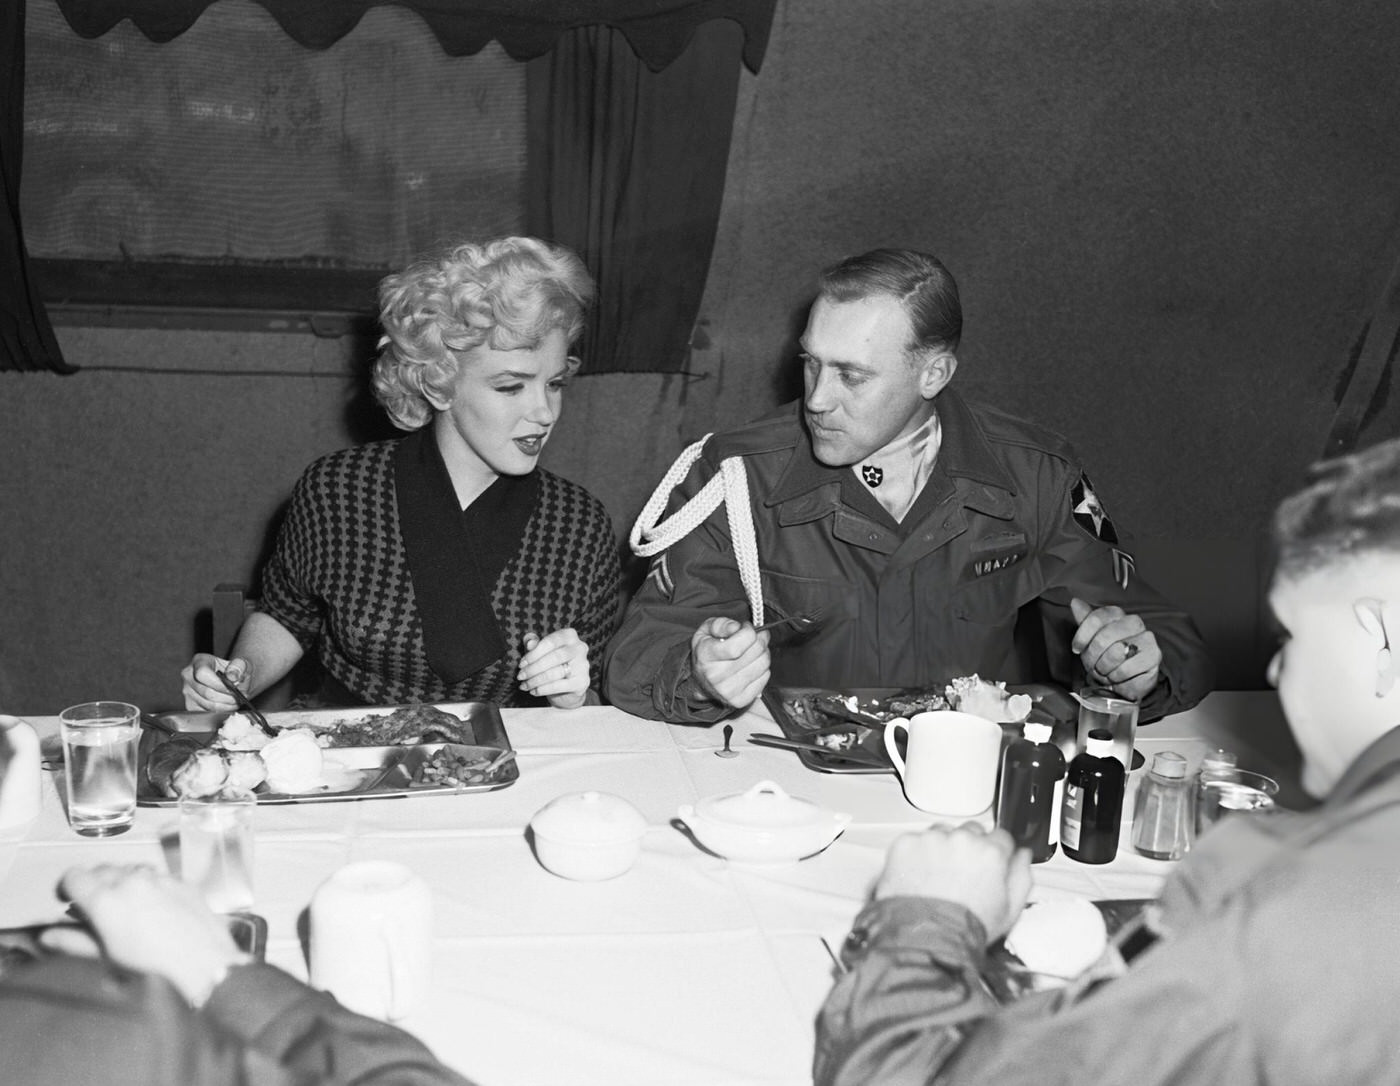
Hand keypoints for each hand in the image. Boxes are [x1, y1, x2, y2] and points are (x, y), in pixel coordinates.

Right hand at [43, 865, 244, 1005]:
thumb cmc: (153, 970)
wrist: (204, 968)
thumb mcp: (106, 958)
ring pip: (130, 869)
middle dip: (94, 885)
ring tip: (125, 909)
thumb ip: (75, 942)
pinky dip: (148, 886)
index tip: (69, 902)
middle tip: (95, 909)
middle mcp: (132, 881)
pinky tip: (154, 909)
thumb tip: (48, 937)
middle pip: (101, 870)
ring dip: (122, 882)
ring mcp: (161, 878)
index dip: (67, 889)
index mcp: (106, 899)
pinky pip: (158, 876)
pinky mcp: (183, 882)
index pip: (73, 876)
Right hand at [181, 655, 248, 711]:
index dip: (220, 684)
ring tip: (238, 701)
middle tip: (241, 697)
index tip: (235, 688)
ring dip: (227, 706)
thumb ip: (239, 667)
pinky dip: (222, 711)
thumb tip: (232, 677)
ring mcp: (187, 691)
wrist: (232, 678)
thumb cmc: (235, 670)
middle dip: (228, 697)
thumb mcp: (241, 664)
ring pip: (208, 705)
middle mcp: (189, 675)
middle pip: (207, 692)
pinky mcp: (190, 705)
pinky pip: (207, 712)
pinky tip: (230, 705)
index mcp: (199, 661)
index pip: (202, 674)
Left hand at [518, 629, 589, 708]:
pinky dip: (543, 689)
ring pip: (556, 672)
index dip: (534, 653)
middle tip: (520, 676)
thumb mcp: (541, 652)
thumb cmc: (552, 665)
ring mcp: (583, 665)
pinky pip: (559, 686)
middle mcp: (580, 648)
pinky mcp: (582, 682)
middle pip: (554, 657)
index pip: (550, 642)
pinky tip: (534, 691)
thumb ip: (534, 645)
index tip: (521, 664)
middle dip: (533, 668)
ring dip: (536, 680)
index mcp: (569, 636)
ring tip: (524, 685)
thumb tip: (529, 643)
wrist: (568, 688)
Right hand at [690, 617, 770, 709]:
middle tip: (756, 636)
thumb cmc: (706, 652)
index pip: (738, 645)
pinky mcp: (740, 700)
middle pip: (756, 652)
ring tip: (754, 650)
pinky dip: (763, 668)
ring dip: (763, 652)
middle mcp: (716, 676)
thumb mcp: (706, 631)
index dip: (749, 631)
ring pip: (764, 664)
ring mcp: (729, 691)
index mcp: (706, 656)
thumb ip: (721, 624)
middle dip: (760, 638)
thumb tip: (738, 627)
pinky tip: (753, 664)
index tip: (746, 627)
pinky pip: (765, 677)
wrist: (700, 682)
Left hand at [874, 823, 1031, 943]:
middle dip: (969, 848)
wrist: (924, 938)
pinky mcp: (906, 844)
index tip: (988, 864)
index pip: (1001, 837)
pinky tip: (919, 876)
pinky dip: (916, 854)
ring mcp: (932, 840)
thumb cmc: (965, 929)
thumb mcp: (1010, 911)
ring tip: (938, 878)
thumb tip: (1023, 855)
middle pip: (971, 831)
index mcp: (990, 853)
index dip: (996, 852)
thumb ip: (1022, 876)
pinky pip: (915, 840)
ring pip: (942, 833)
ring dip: (942, 848)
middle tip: (961, 875)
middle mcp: (961, 840)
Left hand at [1070, 598, 1160, 701]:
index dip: (1082, 636)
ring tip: (1106, 671)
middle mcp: (1134, 622)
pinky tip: (1118, 677)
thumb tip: (1075, 602)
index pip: (1096, 618)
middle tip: (1093, 665)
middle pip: (1103, 638)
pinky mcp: (1154, 656)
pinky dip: (1117, 677)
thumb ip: (1085, 621)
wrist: (1128, 679)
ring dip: (1104, 668)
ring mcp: (1147, 638)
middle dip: (1093, 657)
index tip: (1077, 648)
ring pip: (1115, 653)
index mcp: (1118, 614)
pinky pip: (1126, 668)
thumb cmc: (1108, 656)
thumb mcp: (1092, 639)